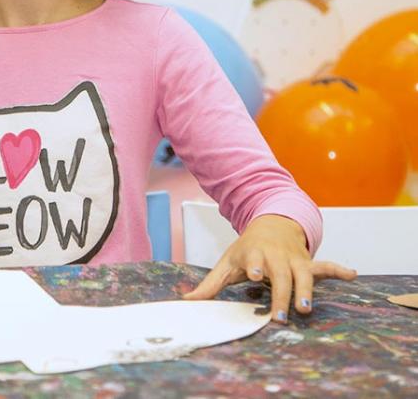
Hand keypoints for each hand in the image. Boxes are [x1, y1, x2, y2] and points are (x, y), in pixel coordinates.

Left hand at [182, 214, 357, 322]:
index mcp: (254, 254)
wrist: (271, 223)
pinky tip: (352, 274)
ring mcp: (295, 259)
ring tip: (306, 307)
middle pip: (280, 276)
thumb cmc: (247, 249)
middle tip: (280, 315)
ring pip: (304, 274)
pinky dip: (338, 269)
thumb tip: (187, 302)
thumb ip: (210, 285)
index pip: (254, 260)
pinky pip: (326, 266)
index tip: (256, 275)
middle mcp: (276, 256)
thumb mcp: (227, 263)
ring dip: (307, 289)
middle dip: (281, 294)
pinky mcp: (309, 263)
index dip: (255, 267)